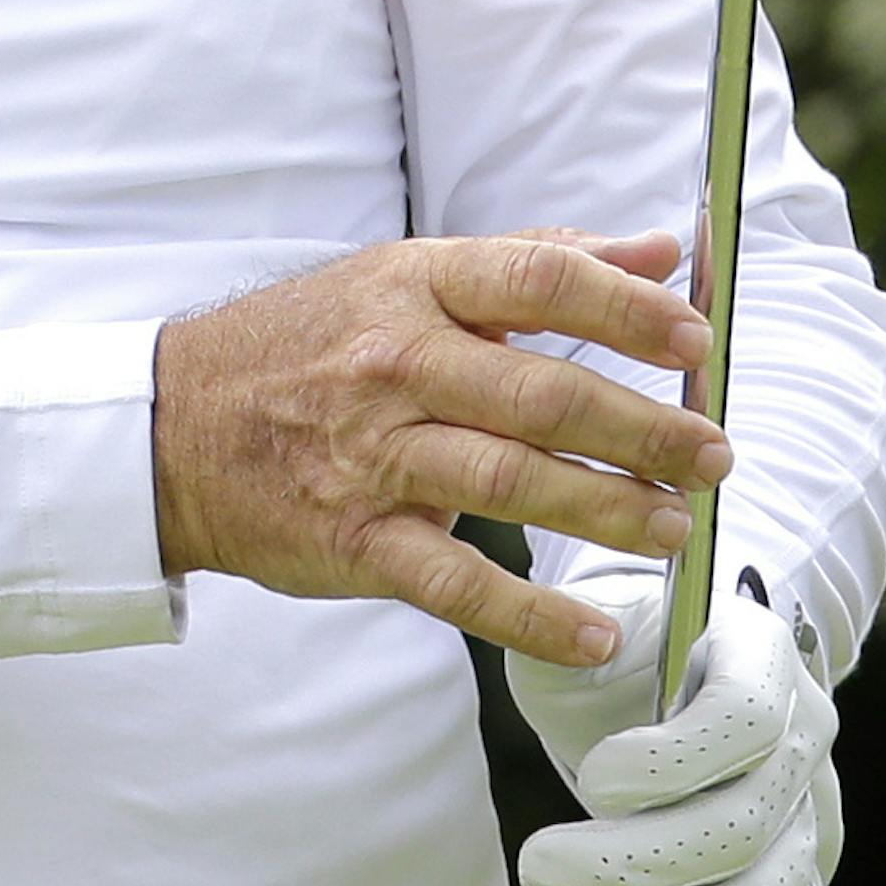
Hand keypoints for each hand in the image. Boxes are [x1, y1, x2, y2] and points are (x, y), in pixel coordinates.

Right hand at [152, 229, 731, 667]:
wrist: (172, 421)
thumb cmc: (306, 344)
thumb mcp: (402, 278)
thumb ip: (531, 262)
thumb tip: (657, 254)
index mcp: (410, 287)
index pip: (537, 281)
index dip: (626, 311)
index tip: (694, 343)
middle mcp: (394, 362)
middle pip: (544, 393)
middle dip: (645, 428)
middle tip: (713, 453)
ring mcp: (372, 453)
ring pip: (513, 482)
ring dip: (609, 510)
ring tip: (674, 527)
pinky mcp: (354, 537)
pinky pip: (457, 582)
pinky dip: (532, 615)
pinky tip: (593, 632)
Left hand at [509, 571, 838, 885]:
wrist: (649, 679)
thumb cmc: (610, 649)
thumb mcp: (579, 621)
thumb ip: (572, 628)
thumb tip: (587, 640)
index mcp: (759, 652)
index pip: (747, 714)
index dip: (673, 760)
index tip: (592, 780)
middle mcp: (802, 731)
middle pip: (743, 820)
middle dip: (635, 857)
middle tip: (539, 866)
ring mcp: (808, 806)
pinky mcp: (798, 866)